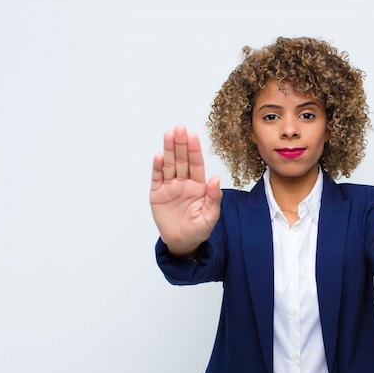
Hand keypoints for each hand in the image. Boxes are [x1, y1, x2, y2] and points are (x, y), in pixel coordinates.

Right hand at [150, 125, 221, 256]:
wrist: (182, 243)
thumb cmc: (198, 230)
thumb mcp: (210, 217)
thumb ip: (213, 198)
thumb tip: (216, 179)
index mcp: (198, 186)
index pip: (196, 164)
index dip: (194, 150)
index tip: (192, 136)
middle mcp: (184, 183)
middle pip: (182, 160)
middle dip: (181, 144)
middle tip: (179, 129)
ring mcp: (170, 187)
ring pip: (169, 165)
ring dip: (169, 150)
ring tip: (168, 135)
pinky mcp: (157, 194)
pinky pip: (157, 178)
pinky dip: (158, 167)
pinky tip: (159, 156)